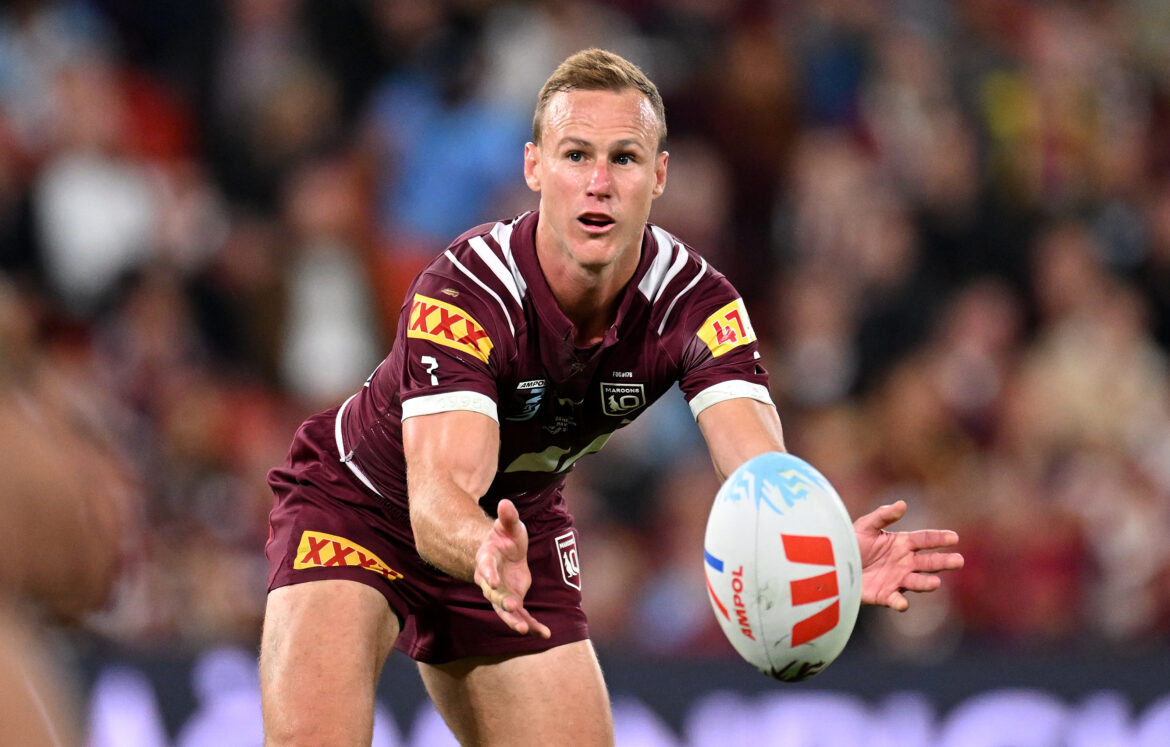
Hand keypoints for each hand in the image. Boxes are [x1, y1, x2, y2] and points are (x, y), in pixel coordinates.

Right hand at [473, 499, 550, 637]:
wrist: (502, 553)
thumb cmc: (504, 537)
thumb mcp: (509, 525)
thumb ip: (508, 517)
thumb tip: (506, 502)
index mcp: (487, 561)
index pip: (485, 568)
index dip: (488, 574)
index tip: (491, 581)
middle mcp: (491, 582)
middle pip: (494, 595)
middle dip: (503, 603)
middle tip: (511, 609)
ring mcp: (502, 594)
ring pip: (506, 612)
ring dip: (515, 621)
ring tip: (525, 630)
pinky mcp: (514, 601)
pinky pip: (522, 616)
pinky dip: (533, 625)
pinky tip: (545, 634)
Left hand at [854, 500, 963, 610]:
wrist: (835, 565)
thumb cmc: (853, 543)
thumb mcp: (866, 526)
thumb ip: (883, 515)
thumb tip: (903, 504)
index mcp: (903, 544)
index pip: (926, 540)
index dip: (939, 538)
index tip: (953, 537)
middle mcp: (905, 563)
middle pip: (929, 562)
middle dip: (944, 562)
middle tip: (958, 560)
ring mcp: (897, 580)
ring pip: (917, 582)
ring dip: (926, 583)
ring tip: (935, 582)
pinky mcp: (885, 595)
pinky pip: (895, 600)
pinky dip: (900, 603)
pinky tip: (903, 603)